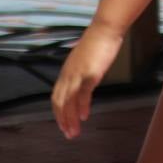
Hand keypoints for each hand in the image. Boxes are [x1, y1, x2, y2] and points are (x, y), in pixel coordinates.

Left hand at [51, 24, 123, 139]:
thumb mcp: (85, 59)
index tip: (63, 124)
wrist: (105, 30)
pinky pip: (82, 94)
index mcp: (66, 71)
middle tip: (67, 133)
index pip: (57, 95)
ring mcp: (78, 74)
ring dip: (70, 118)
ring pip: (69, 101)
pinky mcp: (89, 74)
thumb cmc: (98, 42)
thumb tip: (84, 81)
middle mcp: (68, 74)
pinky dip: (82, 107)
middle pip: (59, 101)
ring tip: (74, 132)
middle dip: (62, 119)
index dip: (58, 111)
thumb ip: (82, 71)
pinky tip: (84, 116)